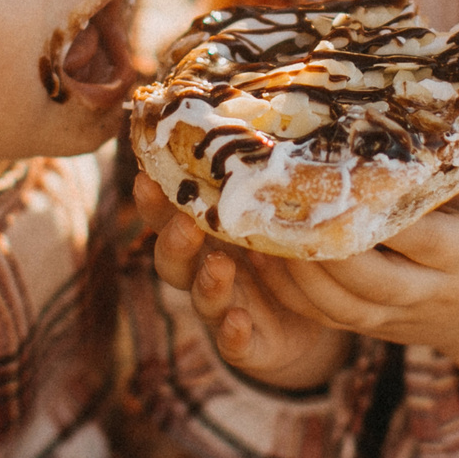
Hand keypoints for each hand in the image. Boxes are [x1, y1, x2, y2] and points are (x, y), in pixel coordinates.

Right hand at [136, 172, 352, 391]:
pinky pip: (234, 343)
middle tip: (186, 222)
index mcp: (204, 235)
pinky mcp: (247, 345)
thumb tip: (265, 113)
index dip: (153, 200)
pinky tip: (240, 321)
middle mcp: (204, 271)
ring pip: (200, 298)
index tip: (146, 176)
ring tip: (220, 266)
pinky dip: (233, 334)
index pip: (168, 215)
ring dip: (206, 282)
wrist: (311, 315)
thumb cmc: (282, 248)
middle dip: (174, 240)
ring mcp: (222, 309)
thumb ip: (259, 181)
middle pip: (172, 258)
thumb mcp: (271, 212)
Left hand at [261, 189, 458, 441]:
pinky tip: (266, 262)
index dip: (375, 216)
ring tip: (264, 233)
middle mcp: (432, 290)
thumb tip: (392, 118)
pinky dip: (294, 296)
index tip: (337, 183)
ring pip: (344, 307)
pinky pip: (330, 321)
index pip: (417, 236)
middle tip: (283, 207)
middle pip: (371, 280)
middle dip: (324, 250)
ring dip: (299, 276)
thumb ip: (440, 173)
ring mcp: (403, 317)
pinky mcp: (379, 332)